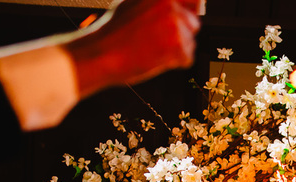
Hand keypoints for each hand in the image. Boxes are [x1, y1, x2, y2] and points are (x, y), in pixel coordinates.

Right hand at [64, 0, 201, 98]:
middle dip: (181, 33)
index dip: (191, 10)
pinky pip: (188, 58)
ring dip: (176, 49)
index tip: (187, 17)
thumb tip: (176, 4)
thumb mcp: (132, 2)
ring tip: (152, 49)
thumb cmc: (114, 31)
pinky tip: (155, 58)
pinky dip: (174, 63)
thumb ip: (157, 2)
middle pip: (193, 23)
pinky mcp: (178, 46)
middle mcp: (170, 6)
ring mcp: (175, 25)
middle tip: (158, 40)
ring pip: (190, 42)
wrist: (102, 53)